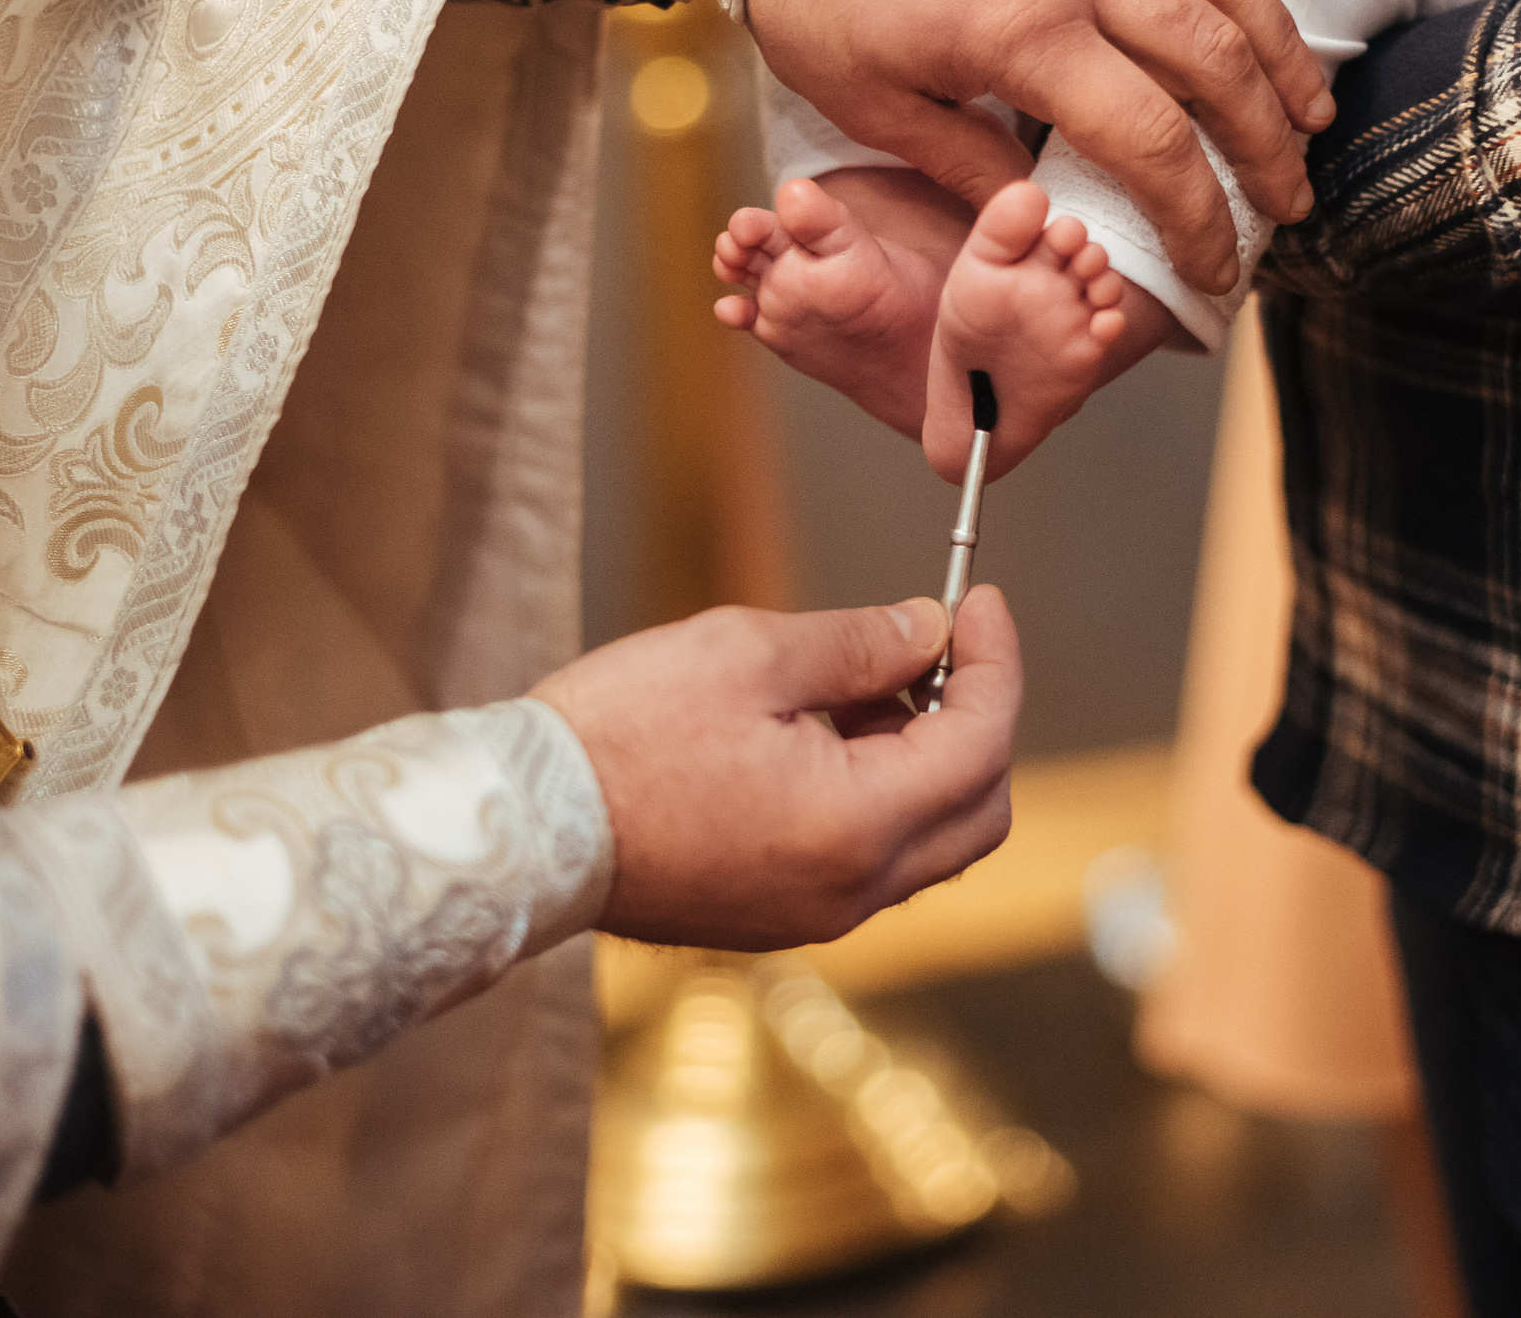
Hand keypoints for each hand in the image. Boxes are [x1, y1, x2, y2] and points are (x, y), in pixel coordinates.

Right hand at [531, 587, 1020, 949]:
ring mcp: (816, 915)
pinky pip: (871, 859)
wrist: (523, 828)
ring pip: (929, 840)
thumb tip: (930, 631)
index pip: (983, 745)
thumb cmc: (619, 735)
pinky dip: (881, 792)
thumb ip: (862, 644)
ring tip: (870, 680)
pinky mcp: (778, 916)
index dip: (997, 665)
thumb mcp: (749, 653)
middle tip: (940, 644)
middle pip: (979, 811)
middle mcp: (852, 891)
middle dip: (978, 718)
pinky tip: (830, 732)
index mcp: (857, 827)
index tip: (982, 605)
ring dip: (928, 756)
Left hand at [743, 0, 1334, 294]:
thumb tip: (1041, 224)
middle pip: (1213, 59)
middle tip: (1290, 200)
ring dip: (1279, 42)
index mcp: (1022, 35)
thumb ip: (970, 167)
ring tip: (1311, 110)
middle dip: (1265, 143)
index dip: (1197, 216)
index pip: (1150, 142)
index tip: (1217, 266)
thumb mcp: (873, 110)